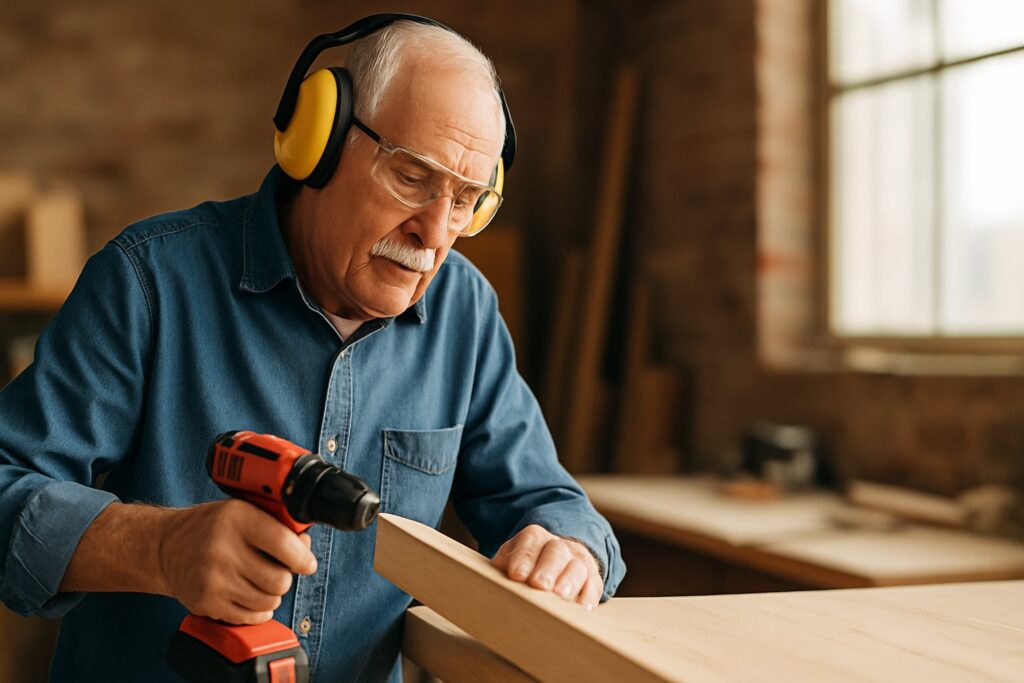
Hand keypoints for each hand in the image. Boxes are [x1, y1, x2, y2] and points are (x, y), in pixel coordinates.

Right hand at [157, 499, 316, 624]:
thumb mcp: (243, 511)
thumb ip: (277, 525)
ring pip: (268, 601)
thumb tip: (305, 547)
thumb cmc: (212, 528)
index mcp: (237, 519)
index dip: (303, 557)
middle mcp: (222, 549)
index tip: (306, 562)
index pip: (285, 545)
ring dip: (271, 594)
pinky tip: (248, 594)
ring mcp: (212, 579)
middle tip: (275, 570)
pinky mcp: (205, 603)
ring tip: (258, 581)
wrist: (165, 547)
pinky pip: (250, 617)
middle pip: (280, 580)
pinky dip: (257, 610)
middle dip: (285, 577)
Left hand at [490, 525, 601, 610]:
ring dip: (569, 583)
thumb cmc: (524, 566)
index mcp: (534, 537)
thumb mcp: (509, 560)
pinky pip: (594, 585)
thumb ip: (499, 567)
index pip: (530, 542)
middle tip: (540, 585)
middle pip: (557, 552)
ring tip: (560, 597)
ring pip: (578, 567)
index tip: (516, 575)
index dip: (523, 558)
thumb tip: (485, 581)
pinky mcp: (593, 578)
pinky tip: (581, 608)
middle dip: (548, 569)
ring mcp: (578, 561)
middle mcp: (559, 545)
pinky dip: (589, 597)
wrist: (556, 559)